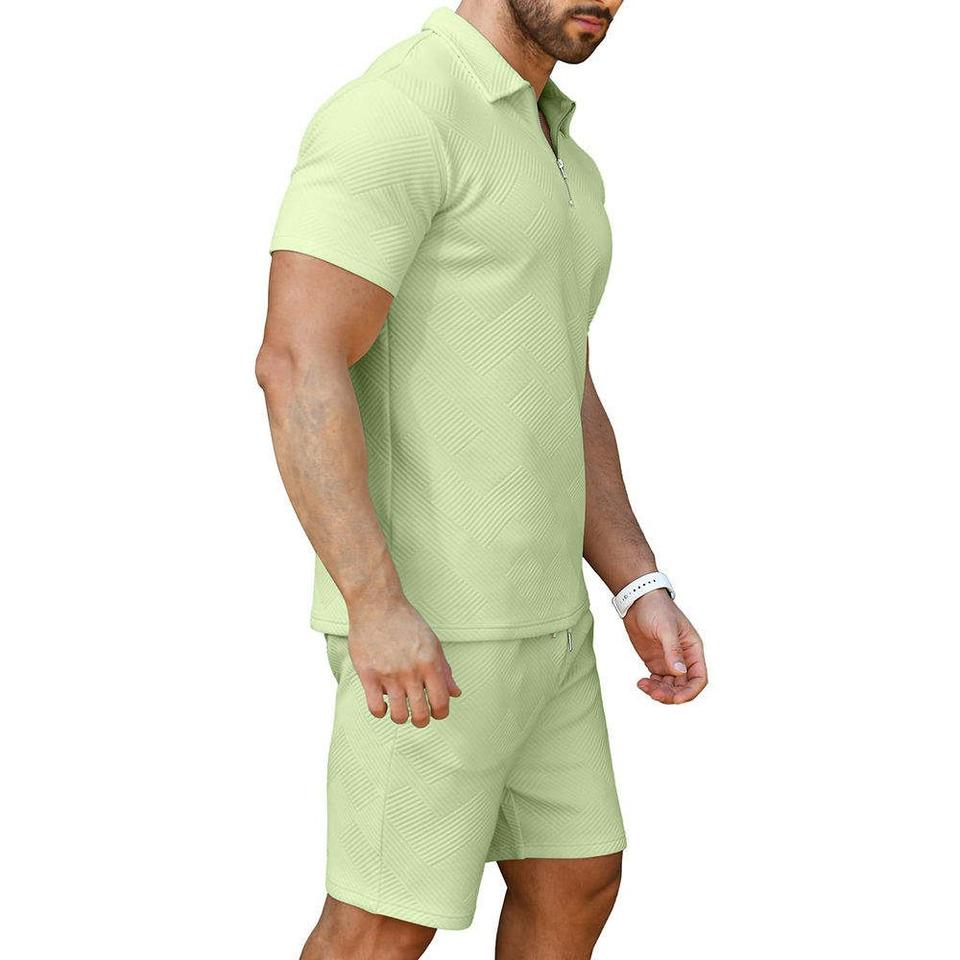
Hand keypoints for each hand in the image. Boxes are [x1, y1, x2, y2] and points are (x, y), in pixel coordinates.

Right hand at [346, 594, 460, 727]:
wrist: (377, 604)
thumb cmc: (406, 622)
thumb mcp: (433, 643)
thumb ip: (445, 670)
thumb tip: (456, 693)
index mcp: (430, 663)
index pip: (442, 702)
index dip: (441, 713)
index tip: (435, 712)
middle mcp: (411, 671)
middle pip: (421, 715)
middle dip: (421, 720)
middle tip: (417, 714)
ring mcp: (389, 674)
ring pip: (399, 716)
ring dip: (401, 717)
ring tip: (399, 708)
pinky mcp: (368, 675)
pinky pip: (375, 709)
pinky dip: (380, 712)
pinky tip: (382, 702)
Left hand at [624, 589, 706, 703]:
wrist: (637, 600)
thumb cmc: (656, 608)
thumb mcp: (666, 628)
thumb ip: (673, 650)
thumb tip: (680, 672)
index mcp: (693, 649)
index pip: (699, 679)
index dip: (690, 692)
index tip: (675, 699)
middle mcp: (684, 658)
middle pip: (684, 687)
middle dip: (671, 695)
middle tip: (654, 693)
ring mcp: (669, 661)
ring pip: (670, 687)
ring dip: (659, 692)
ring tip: (644, 686)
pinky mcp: (655, 662)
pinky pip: (657, 682)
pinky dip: (651, 687)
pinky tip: (641, 683)